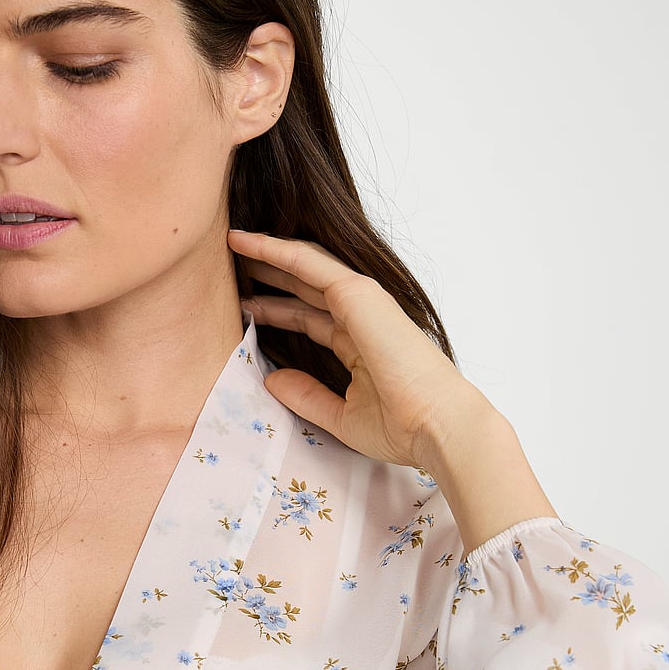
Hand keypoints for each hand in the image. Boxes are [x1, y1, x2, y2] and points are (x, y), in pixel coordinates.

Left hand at [228, 231, 554, 551]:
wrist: (437, 426)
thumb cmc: (402, 428)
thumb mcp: (341, 416)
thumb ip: (306, 396)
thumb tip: (271, 380)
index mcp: (359, 344)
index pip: (310, 319)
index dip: (277, 310)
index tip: (245, 309)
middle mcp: (360, 317)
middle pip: (305, 287)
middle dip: (269, 274)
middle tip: (232, 267)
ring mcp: (361, 302)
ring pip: (304, 265)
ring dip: (268, 252)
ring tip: (233, 241)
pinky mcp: (358, 294)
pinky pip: (307, 263)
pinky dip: (276, 249)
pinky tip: (246, 241)